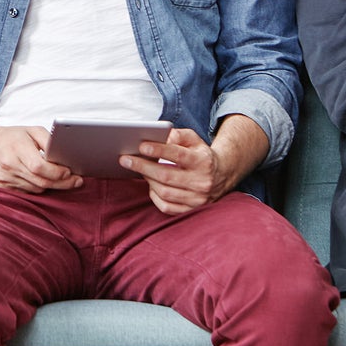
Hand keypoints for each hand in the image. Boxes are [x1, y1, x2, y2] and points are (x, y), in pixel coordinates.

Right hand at [0, 106, 80, 192]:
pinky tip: (44, 181)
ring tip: (62, 180)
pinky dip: (37, 187)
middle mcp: (9, 166)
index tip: (70, 172)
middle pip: (41, 181)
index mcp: (16, 149)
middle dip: (63, 183)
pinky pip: (26, 192)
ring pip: (36, 188)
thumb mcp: (30, 130)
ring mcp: (4, 180)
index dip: (58, 172)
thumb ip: (47, 140)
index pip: (40, 167)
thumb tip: (63, 153)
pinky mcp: (2, 188)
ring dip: (51, 185)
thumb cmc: (8, 137)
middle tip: (77, 181)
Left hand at [120, 127, 234, 213]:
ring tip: (136, 168)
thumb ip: (178, 135)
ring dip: (147, 179)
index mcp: (203, 161)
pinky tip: (150, 185)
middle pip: (167, 176)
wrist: (221, 176)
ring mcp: (197, 199)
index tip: (140, 146)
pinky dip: (155, 196)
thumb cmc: (200, 155)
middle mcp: (202, 182)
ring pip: (165, 192)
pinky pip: (167, 207)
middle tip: (124, 159)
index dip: (158, 150)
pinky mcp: (191, 210)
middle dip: (143, 166)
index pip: (178, 155)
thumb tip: (162, 137)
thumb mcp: (194, 140)